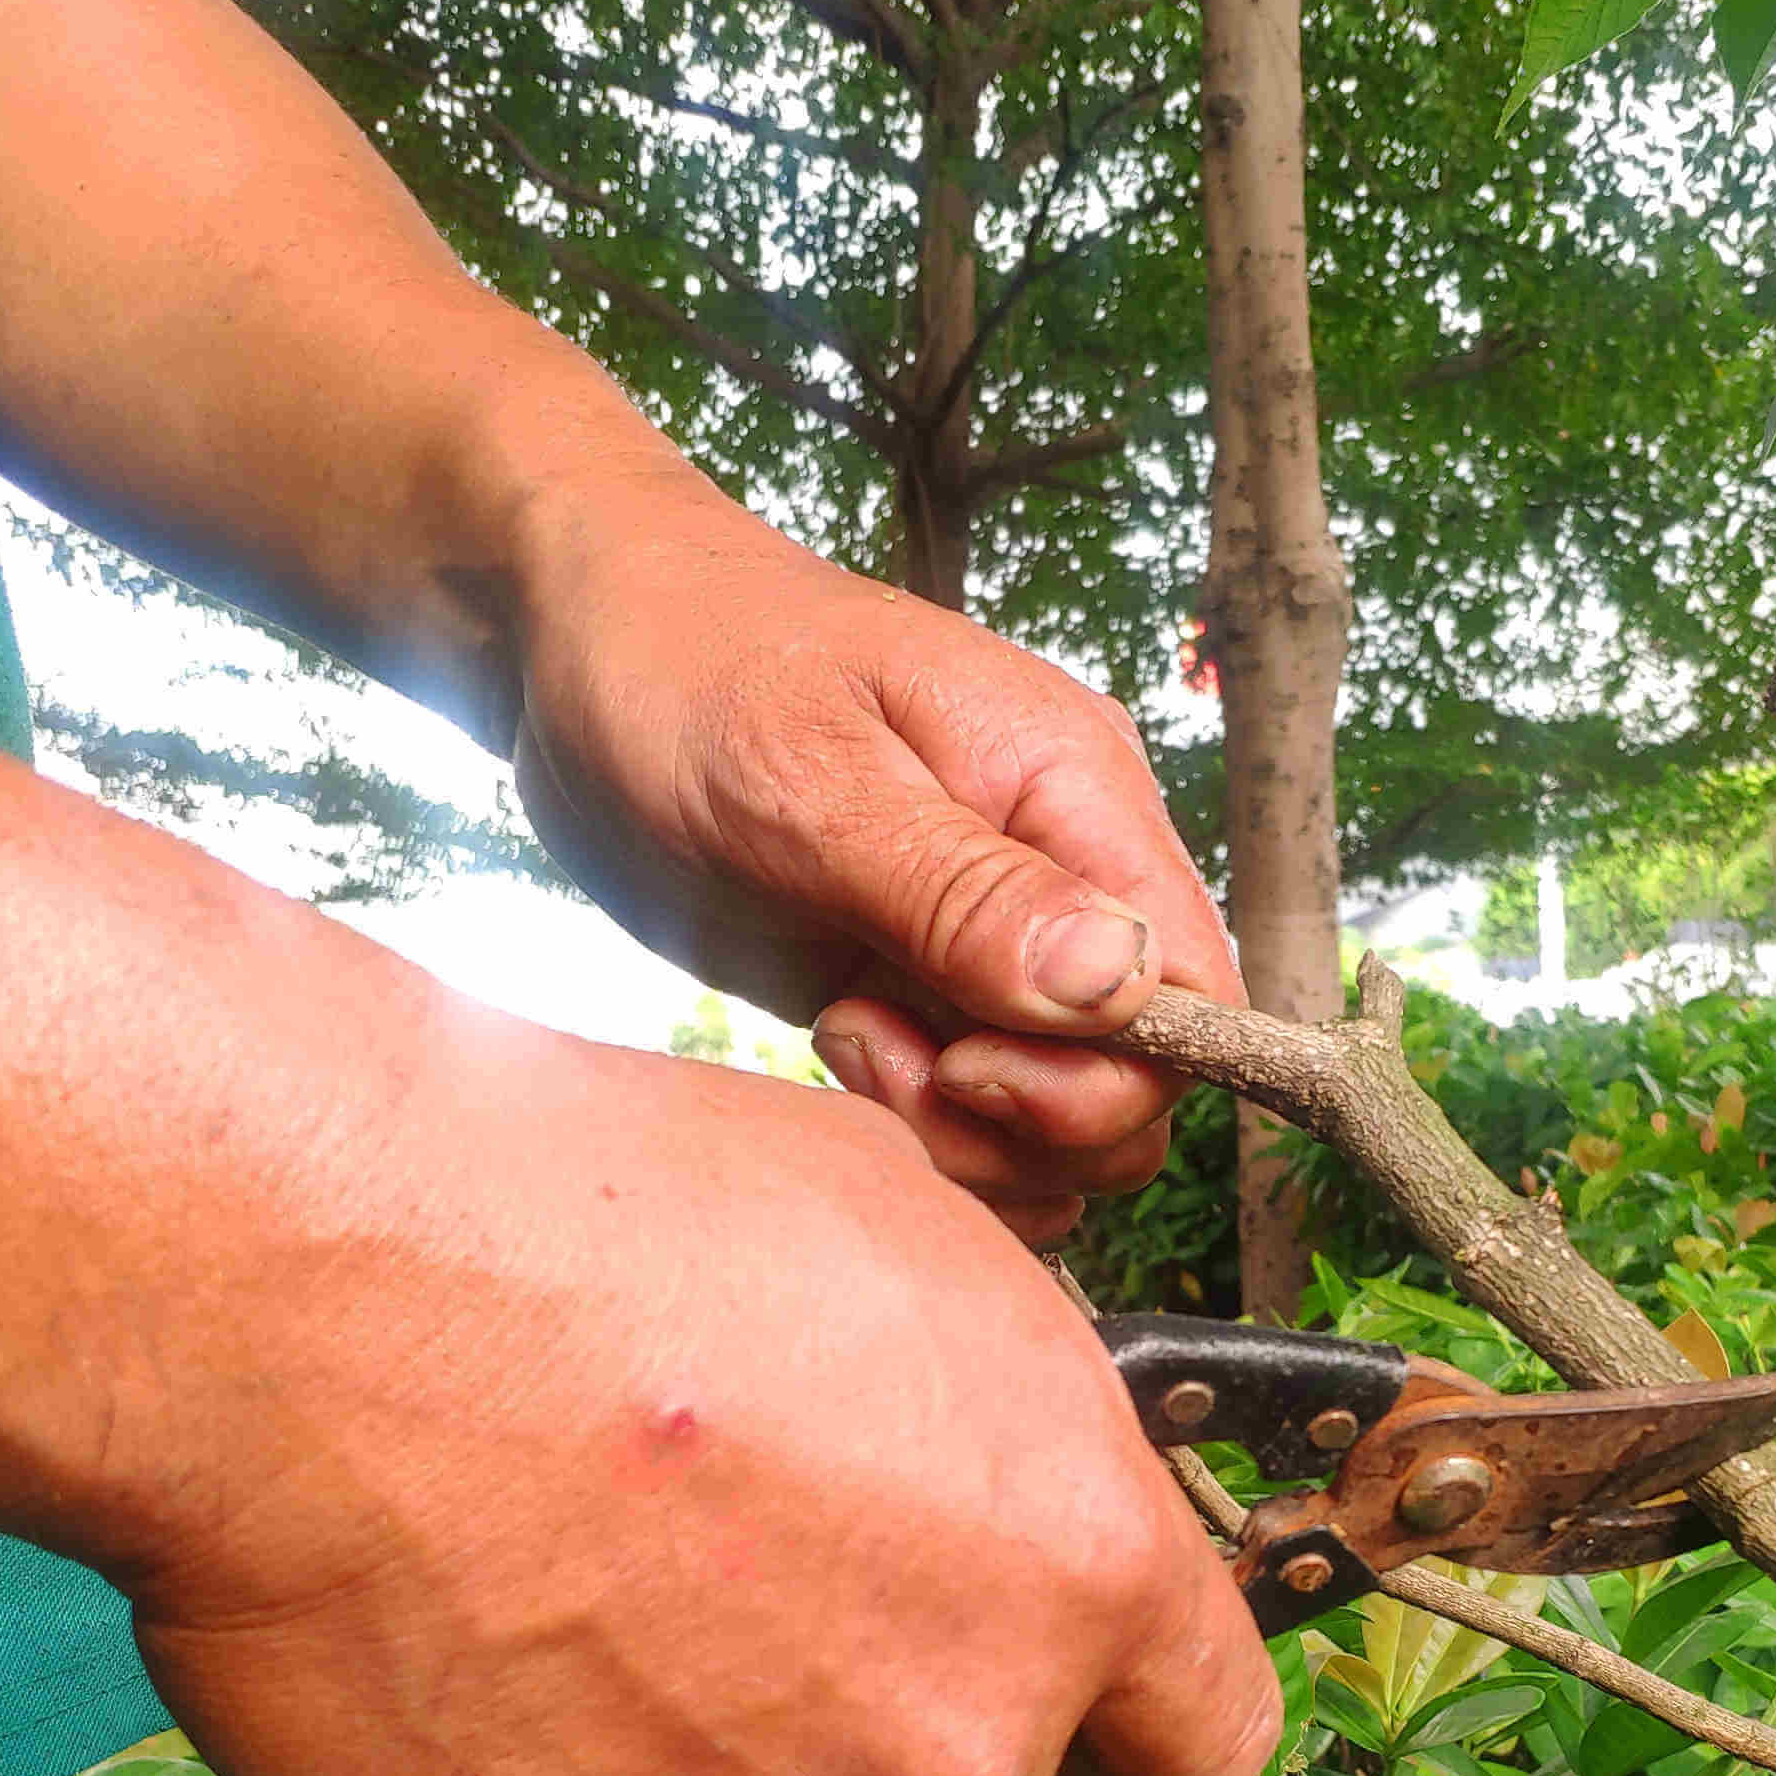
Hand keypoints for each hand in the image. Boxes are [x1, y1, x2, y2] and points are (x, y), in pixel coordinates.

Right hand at [122, 1037, 1280, 1775]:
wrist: (313, 1292)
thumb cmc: (597, 1211)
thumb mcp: (899, 1243)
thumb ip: (1006, 1427)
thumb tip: (1019, 1489)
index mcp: (1075, 1571)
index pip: (1208, 1747)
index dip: (1125, 1733)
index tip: (1067, 1722)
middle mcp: (952, 1754)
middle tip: (794, 1713)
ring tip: (628, 1722)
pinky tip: (508, 1754)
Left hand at [504, 462, 1242, 1244]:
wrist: (582, 639)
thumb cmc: (684, 661)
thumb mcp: (806, 776)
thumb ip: (963, 888)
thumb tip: (1120, 982)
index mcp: (1075, 793)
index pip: (1193, 989)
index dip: (1107, 1075)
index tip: (962, 1063)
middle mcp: (1062, 874)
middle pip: (1141, 1080)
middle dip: (1022, 1124)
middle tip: (867, 1049)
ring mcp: (995, 941)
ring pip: (1064, 1118)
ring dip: (966, 1136)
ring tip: (842, 1039)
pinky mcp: (925, 987)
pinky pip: (984, 1115)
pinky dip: (928, 1130)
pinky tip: (837, 1049)